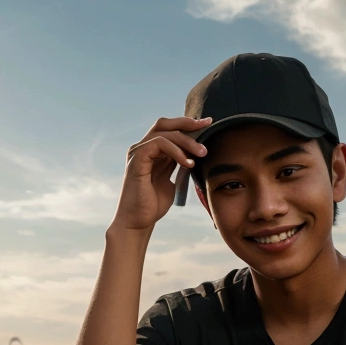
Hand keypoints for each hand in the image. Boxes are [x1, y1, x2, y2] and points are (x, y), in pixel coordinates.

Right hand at [111, 116, 211, 231]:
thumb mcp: (172, 181)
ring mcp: (138, 152)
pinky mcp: (137, 159)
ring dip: (187, 141)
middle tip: (206, 126)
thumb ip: (178, 166)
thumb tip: (195, 156)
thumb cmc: (153, 205)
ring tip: (202, 153)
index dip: (188, 125)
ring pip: (165, 133)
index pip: (169, 130)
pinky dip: (175, 151)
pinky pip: (158, 144)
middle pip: (165, 124)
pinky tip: (188, 163)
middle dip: (187, 123)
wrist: (138, 222)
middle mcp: (143, 148)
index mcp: (152, 152)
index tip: (208, 124)